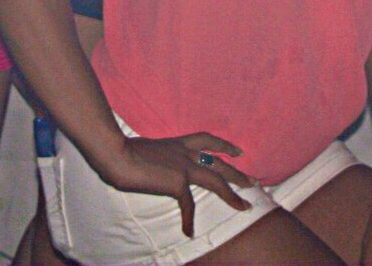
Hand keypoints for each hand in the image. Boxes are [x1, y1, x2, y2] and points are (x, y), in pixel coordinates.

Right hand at [93, 132, 252, 236]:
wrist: (118, 153)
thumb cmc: (122, 150)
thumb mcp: (144, 150)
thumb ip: (155, 157)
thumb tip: (149, 165)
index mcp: (177, 142)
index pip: (207, 140)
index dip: (224, 145)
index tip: (238, 151)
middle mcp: (185, 152)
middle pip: (219, 162)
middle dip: (237, 173)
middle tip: (253, 182)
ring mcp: (184, 166)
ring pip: (216, 180)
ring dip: (232, 194)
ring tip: (244, 206)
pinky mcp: (177, 182)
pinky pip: (187, 204)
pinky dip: (188, 219)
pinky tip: (188, 231)